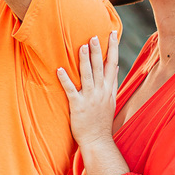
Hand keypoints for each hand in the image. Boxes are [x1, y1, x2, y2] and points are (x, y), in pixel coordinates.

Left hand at [57, 31, 120, 149]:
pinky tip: (59, 69)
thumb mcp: (111, 100)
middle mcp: (101, 91)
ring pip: (87, 75)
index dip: (113, 48)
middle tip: (95, 35)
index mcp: (108, 89)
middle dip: (98, 50)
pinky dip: (65, 79)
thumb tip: (115, 66)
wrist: (98, 140)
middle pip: (100, 67)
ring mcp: (90, 98)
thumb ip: (112, 82)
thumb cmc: (102, 120)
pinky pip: (71, 90)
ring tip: (82, 46)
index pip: (112, 64)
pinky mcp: (79, 106)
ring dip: (84, 60)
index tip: (113, 33)